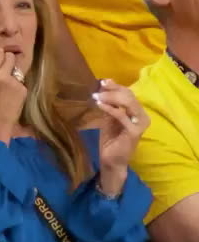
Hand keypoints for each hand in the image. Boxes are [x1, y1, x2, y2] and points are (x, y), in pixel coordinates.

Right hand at [0, 47, 26, 144]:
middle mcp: (0, 75)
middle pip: (9, 56)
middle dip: (8, 61)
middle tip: (5, 71)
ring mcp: (13, 82)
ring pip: (16, 69)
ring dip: (13, 74)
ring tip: (8, 86)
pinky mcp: (22, 89)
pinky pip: (20, 82)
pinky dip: (17, 87)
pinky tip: (12, 97)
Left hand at [93, 79, 149, 194]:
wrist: (111, 160)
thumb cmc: (110, 140)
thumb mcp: (109, 118)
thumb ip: (109, 105)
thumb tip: (103, 87)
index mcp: (137, 111)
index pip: (129, 93)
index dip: (116, 86)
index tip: (103, 81)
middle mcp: (143, 116)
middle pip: (129, 95)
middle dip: (112, 90)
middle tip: (98, 90)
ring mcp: (140, 124)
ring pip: (128, 102)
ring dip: (111, 97)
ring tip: (97, 97)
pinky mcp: (135, 131)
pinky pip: (122, 115)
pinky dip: (110, 108)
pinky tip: (100, 105)